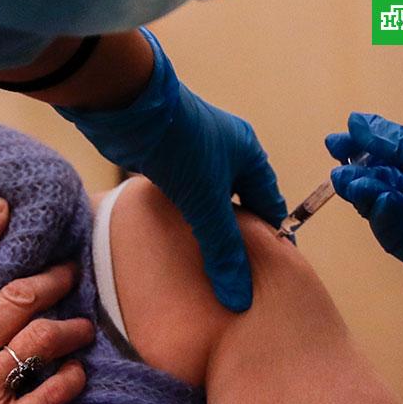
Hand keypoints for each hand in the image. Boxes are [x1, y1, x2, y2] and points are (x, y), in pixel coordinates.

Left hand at [56, 28, 286, 311]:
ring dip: (207, 224)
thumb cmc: (180, 147)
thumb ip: (222, 250)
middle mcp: (228, 150)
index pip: (270, 203)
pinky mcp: (168, 156)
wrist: (131, 107)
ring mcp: (196, 151)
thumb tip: (239, 295)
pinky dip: (184, 214)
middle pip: (240, 201)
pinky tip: (177, 236)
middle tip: (236, 271)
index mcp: (250, 155)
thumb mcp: (207, 204)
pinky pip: (184, 192)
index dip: (272, 236)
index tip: (272, 268)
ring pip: (209, 197)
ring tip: (207, 260)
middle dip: (238, 234)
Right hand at [327, 112, 402, 328]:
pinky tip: (383, 201)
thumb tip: (359, 123)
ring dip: (367, 196)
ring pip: (386, 212)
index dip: (365, 150)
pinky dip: (385, 219)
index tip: (337, 142)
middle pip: (386, 187)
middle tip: (339, 169)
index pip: (396, 159)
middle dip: (360, 176)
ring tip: (352, 183)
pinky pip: (397, 238)